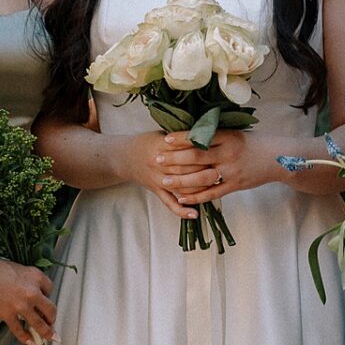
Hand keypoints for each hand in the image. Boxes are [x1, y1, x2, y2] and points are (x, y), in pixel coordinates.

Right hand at [0, 256, 58, 344]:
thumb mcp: (14, 268)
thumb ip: (22, 280)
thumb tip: (22, 290)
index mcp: (34, 275)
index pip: (50, 289)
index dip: (47, 296)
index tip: (45, 301)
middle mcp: (32, 291)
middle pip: (50, 309)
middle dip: (52, 317)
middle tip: (51, 322)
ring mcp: (21, 305)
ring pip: (39, 323)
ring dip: (46, 332)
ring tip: (51, 338)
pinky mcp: (8, 315)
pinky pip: (20, 330)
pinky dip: (26, 338)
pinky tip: (31, 343)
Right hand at [113, 130, 245, 222]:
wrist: (123, 156)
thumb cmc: (147, 142)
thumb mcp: (162, 133)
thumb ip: (182, 134)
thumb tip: (208, 130)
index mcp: (161, 144)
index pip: (184, 147)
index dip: (200, 150)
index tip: (217, 150)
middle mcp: (158, 162)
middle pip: (184, 168)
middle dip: (202, 169)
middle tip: (221, 170)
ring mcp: (156, 178)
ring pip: (179, 186)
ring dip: (197, 188)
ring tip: (215, 189)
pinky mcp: (155, 190)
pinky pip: (168, 202)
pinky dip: (181, 210)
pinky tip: (195, 214)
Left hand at [170, 128, 275, 201]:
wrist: (278, 158)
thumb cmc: (254, 143)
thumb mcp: (236, 132)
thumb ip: (215, 134)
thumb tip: (190, 131)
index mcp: (228, 136)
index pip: (200, 137)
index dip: (181, 138)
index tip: (165, 139)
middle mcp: (229, 153)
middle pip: (197, 157)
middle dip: (174, 159)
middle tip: (157, 159)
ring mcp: (232, 171)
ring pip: (201, 177)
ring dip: (181, 180)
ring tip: (164, 180)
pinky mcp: (235, 185)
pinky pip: (212, 193)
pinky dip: (196, 197)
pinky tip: (182, 198)